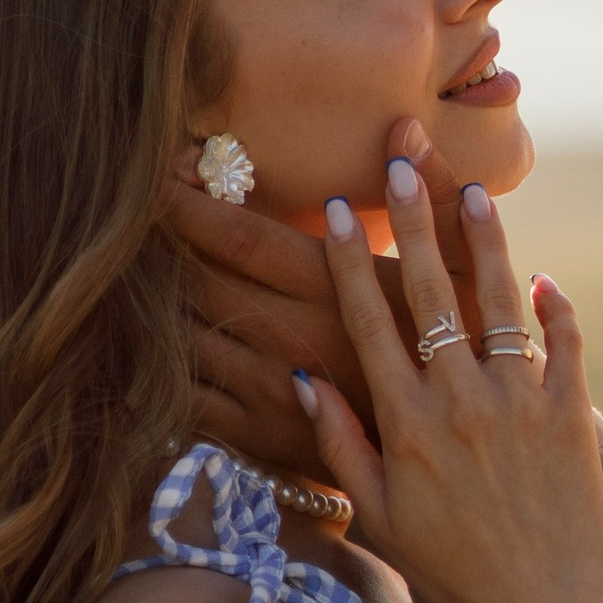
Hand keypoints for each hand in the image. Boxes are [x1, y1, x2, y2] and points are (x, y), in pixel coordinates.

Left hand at [171, 116, 473, 475]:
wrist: (462, 471)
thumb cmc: (467, 360)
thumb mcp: (468, 276)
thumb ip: (436, 198)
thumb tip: (405, 131)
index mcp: (332, 293)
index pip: (236, 237)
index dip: (189, 202)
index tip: (161, 172)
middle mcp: (289, 340)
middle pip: (195, 279)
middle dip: (159, 243)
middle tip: (135, 214)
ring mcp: (265, 393)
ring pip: (180, 335)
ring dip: (152, 300)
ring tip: (136, 269)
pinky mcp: (252, 437)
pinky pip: (182, 393)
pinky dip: (158, 362)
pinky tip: (152, 339)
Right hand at [300, 152, 602, 602]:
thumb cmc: (451, 572)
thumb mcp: (379, 516)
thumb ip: (340, 444)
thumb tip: (302, 378)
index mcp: (406, 425)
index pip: (368, 323)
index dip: (346, 261)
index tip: (332, 209)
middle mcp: (461, 402)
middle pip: (428, 294)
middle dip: (411, 223)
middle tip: (400, 165)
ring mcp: (521, 404)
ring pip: (500, 302)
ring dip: (485, 242)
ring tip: (473, 193)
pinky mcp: (572, 416)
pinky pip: (567, 344)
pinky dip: (557, 308)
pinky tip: (544, 279)